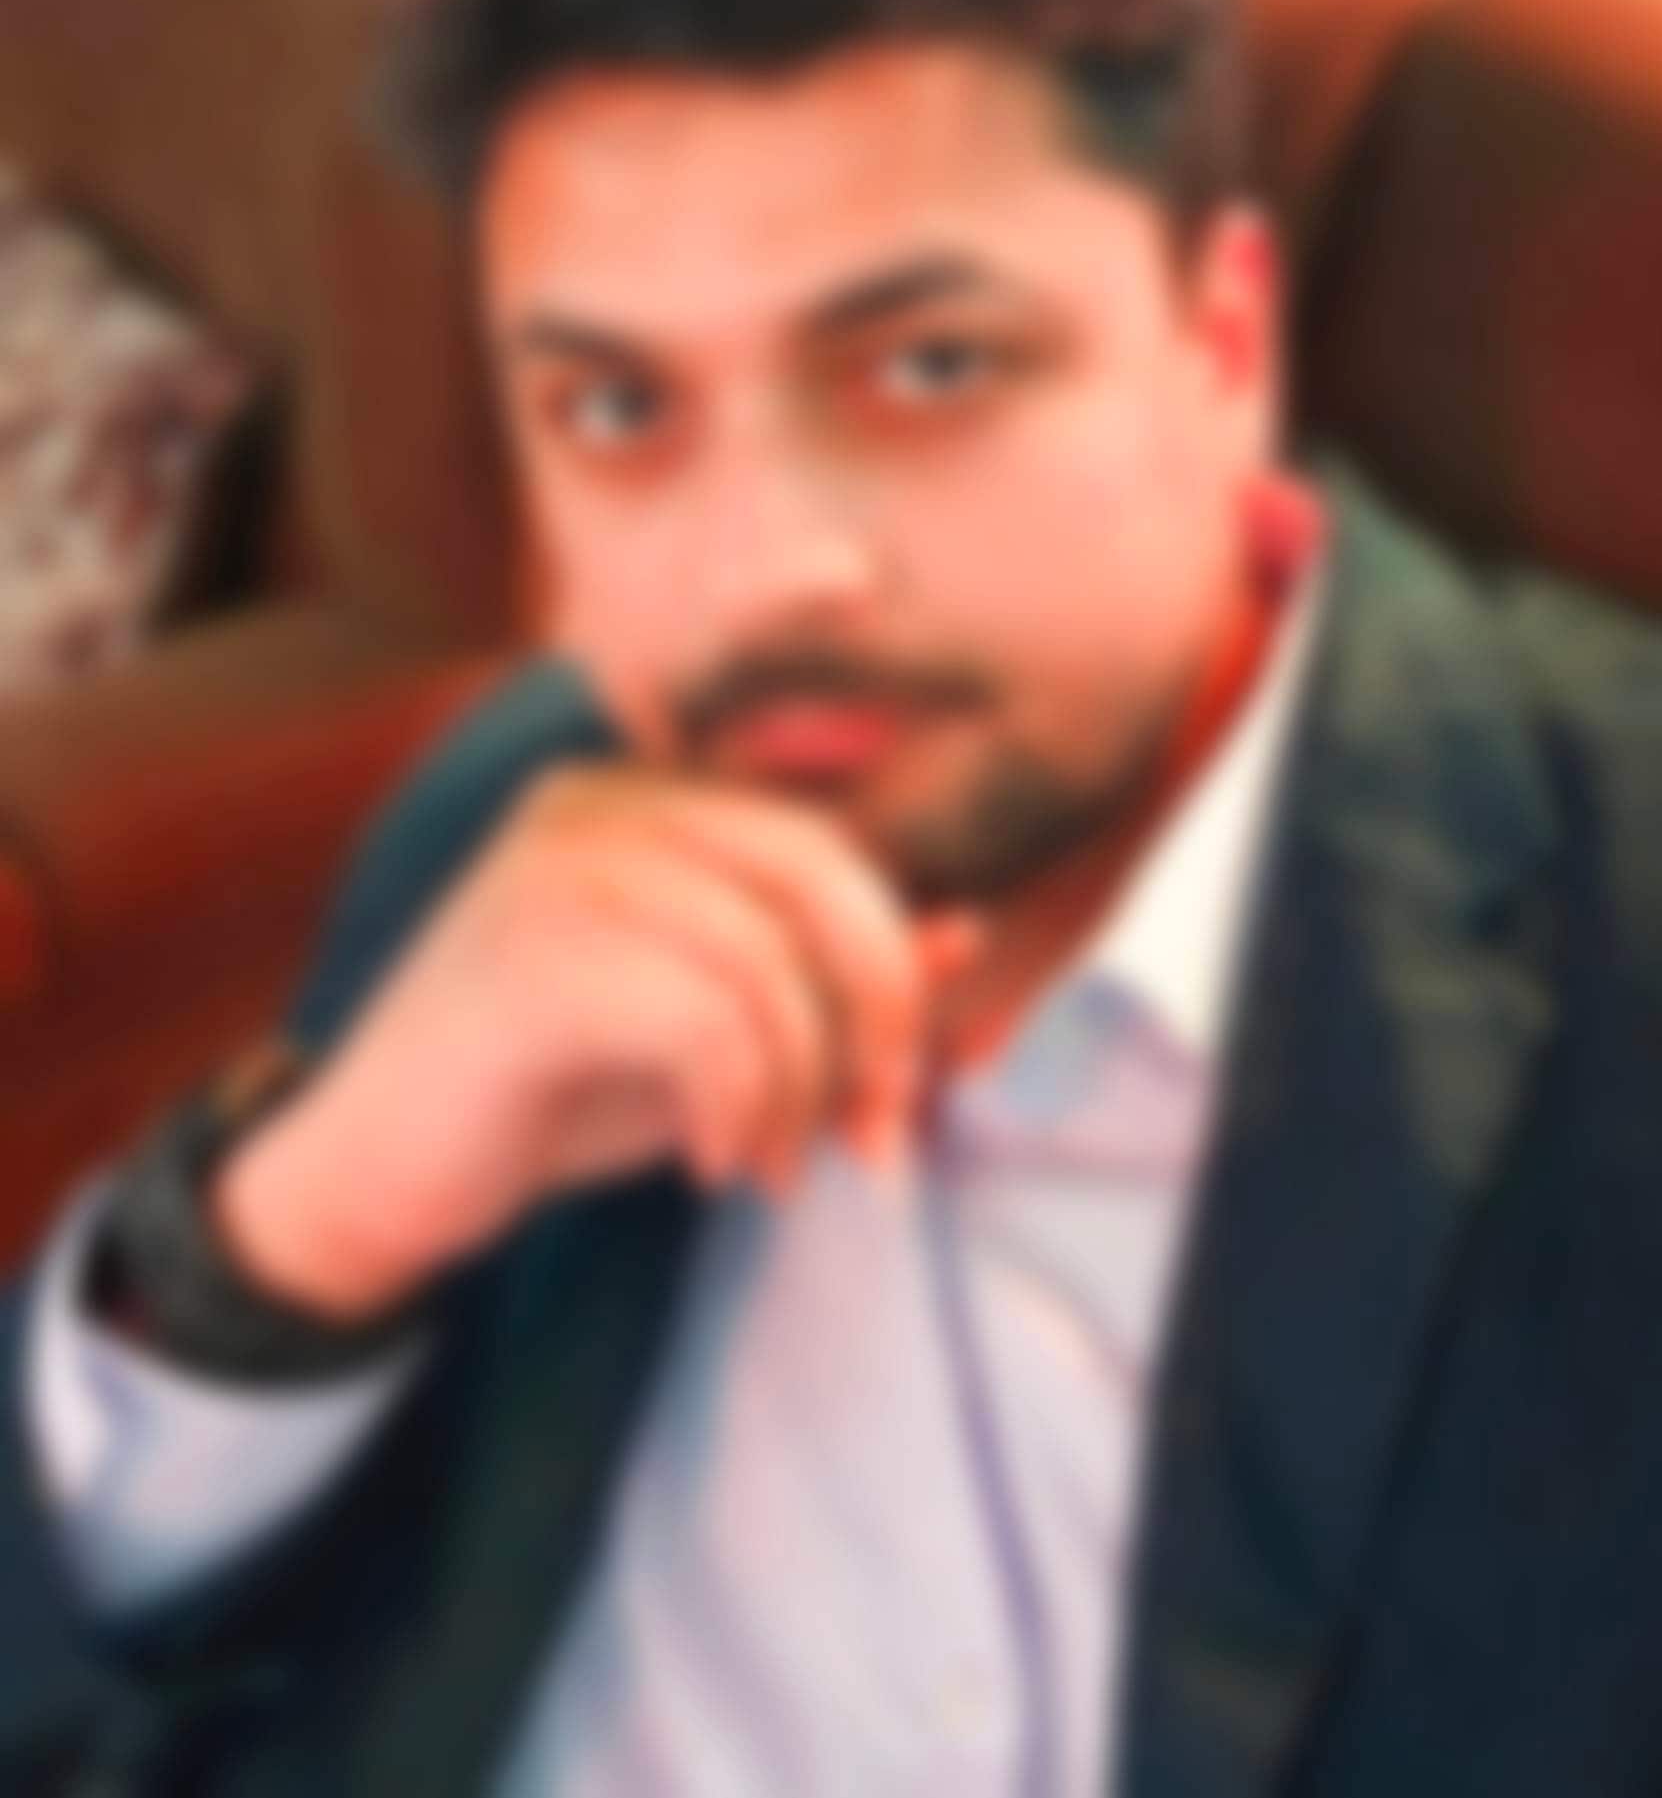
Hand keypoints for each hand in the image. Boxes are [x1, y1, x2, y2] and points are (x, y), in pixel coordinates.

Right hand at [212, 769, 975, 1322]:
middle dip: (874, 1015)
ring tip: (766, 1161)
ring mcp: (555, 867)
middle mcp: (597, 803)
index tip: (904, 1082)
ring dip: (798, 1087)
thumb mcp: (717, 1034)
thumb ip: (825, 977)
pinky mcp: (530, 955)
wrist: (377, 1181)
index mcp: (643, 800)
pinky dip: (736, 1105)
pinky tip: (707, 1161)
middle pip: (819, 875)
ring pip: (768, 958)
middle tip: (870, 1130)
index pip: (824, 842)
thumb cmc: (550, 1097)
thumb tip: (963, 935)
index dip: (890, 958)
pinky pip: (706, 1017)